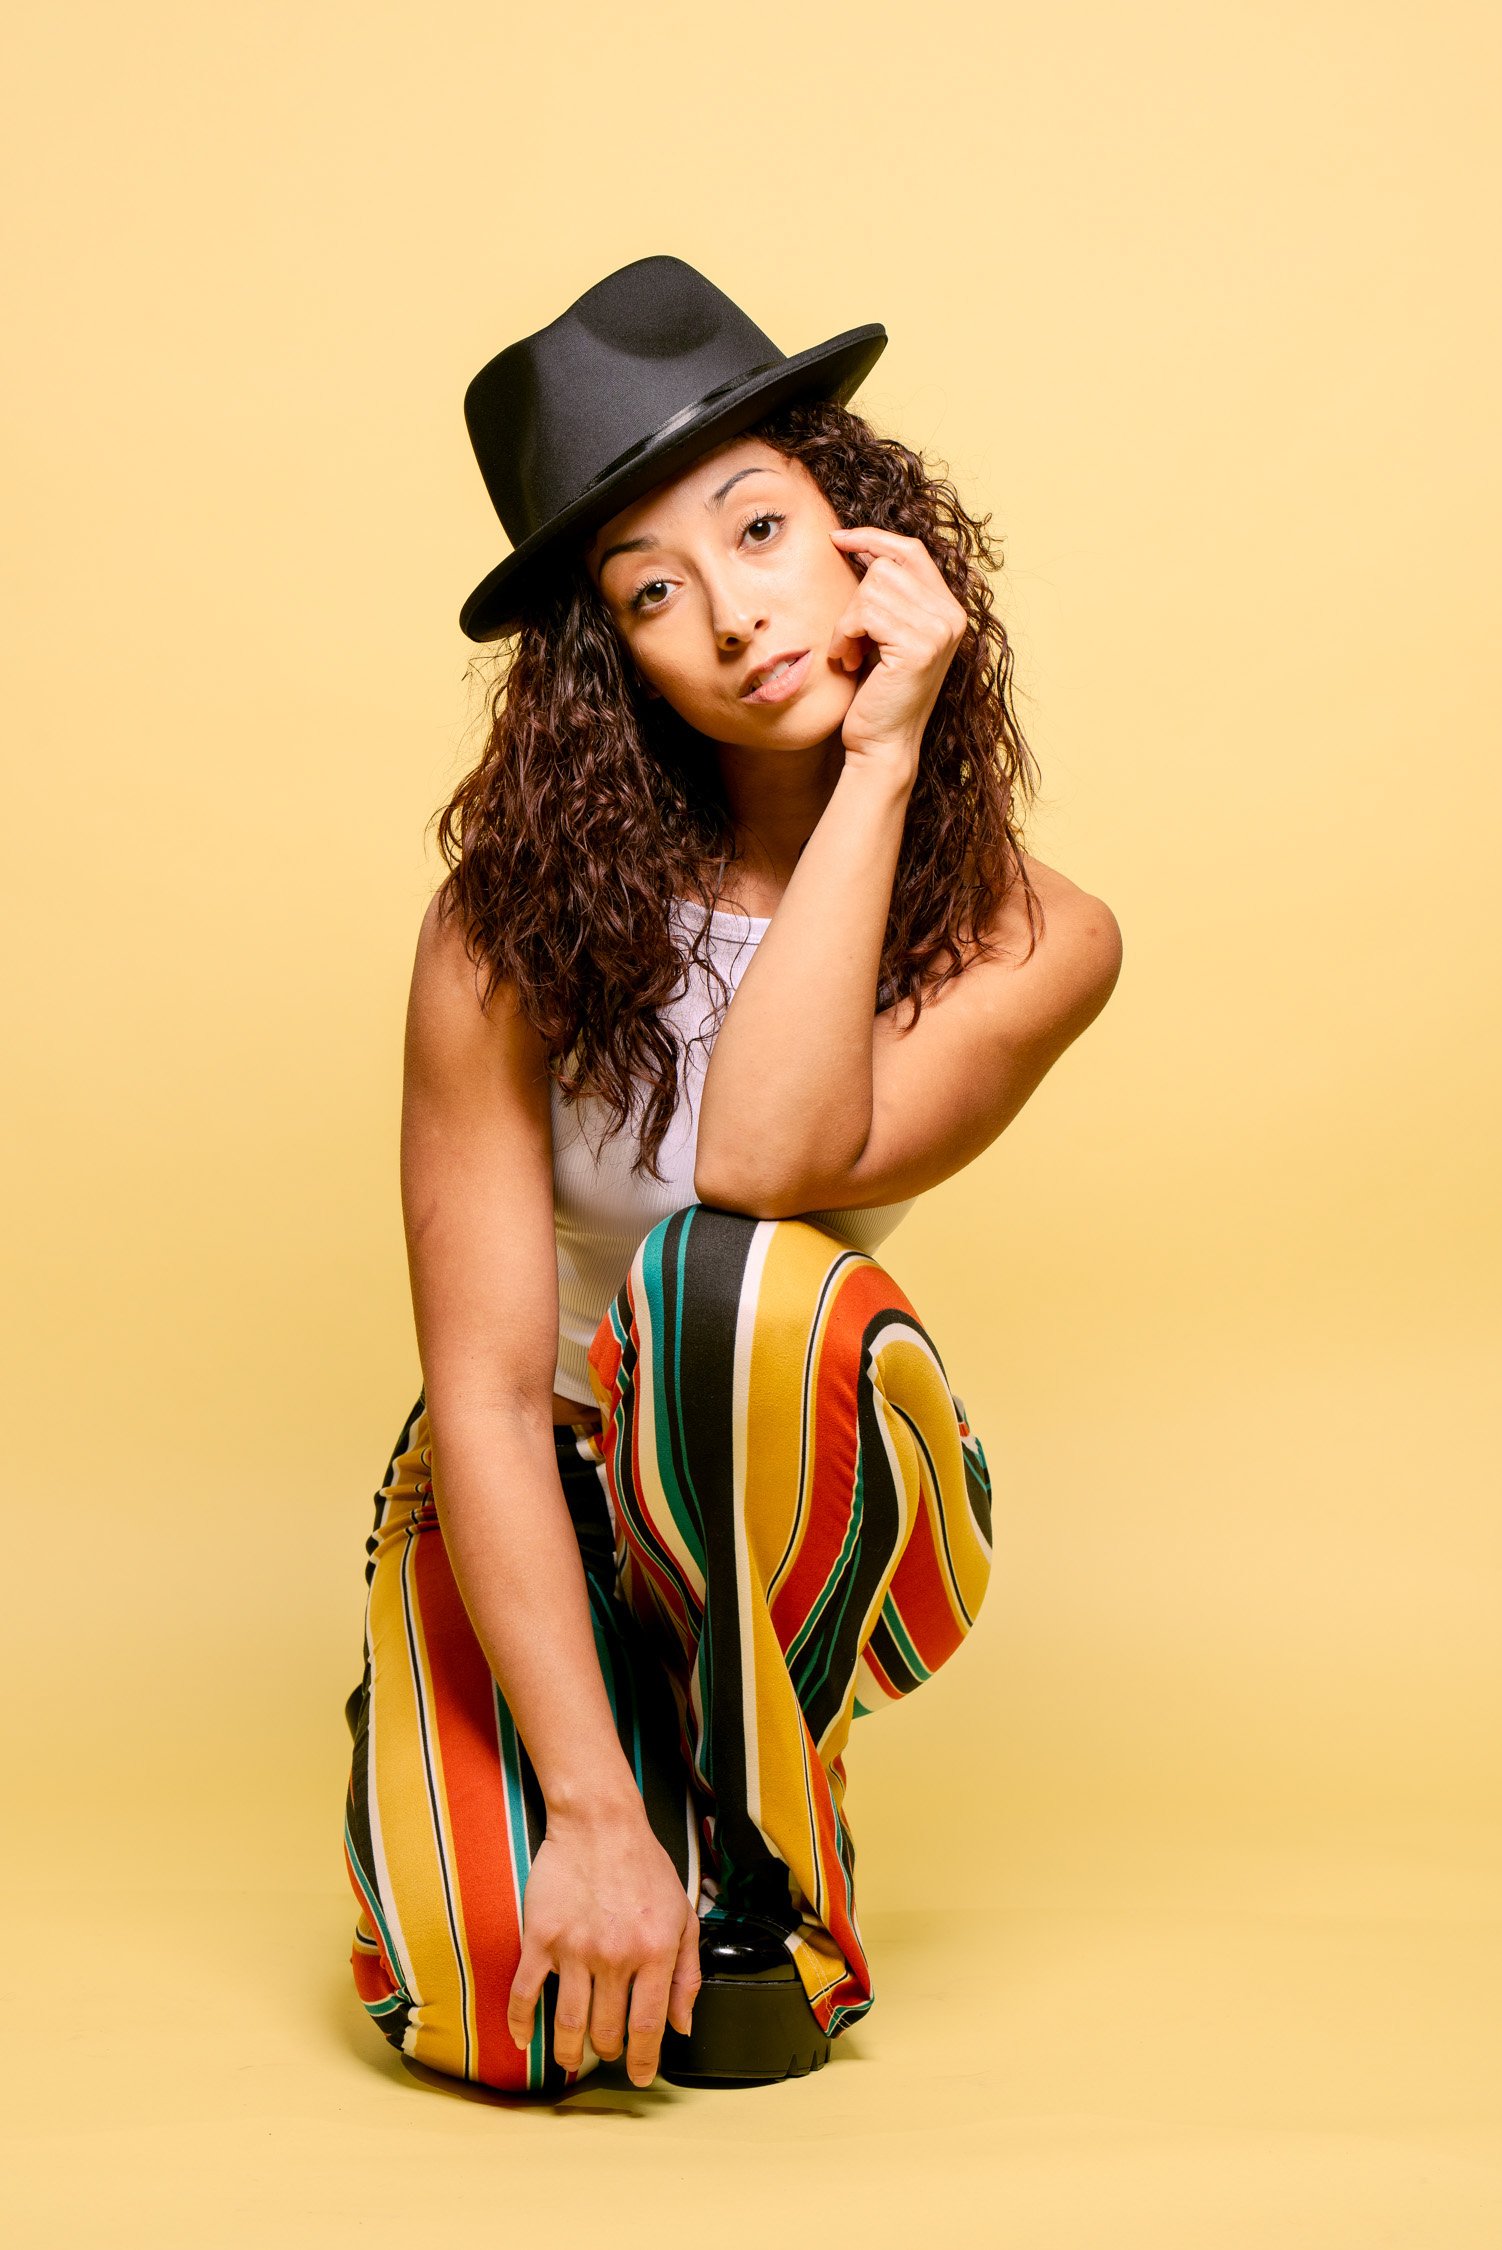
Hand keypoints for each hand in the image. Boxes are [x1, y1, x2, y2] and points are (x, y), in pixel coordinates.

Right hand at [507, 1802, 700, 2086]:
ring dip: (569, 2051)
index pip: (648, 2027)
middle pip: (607, 2031)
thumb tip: (682, 2026)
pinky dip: (521, 2023)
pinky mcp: (541, 1937)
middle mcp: (616, 1956)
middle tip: (607, 2052)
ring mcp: (575, 1949)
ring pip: (569, 2023)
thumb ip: (688, 1974)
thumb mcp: (683, 1915)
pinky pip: (525, 1993)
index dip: (643, 2061)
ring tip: (570, 2057)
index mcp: (655, 1952)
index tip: (639, 2077)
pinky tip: (523, 2039)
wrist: (600, 1822)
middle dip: (608, 2051)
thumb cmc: (645, 1865)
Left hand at [827, 525, 967, 779]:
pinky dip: (844, 636)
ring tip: (851, 653)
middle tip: (850, 639)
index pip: (912, 551)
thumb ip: (888, 596)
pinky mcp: (918, 647)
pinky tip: (848, 661)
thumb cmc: (876, 693)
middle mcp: (951, 617)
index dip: (874, 538)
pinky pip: (864, 614)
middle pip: (887, 566)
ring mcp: (938, 631)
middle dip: (855, 599)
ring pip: (872, 588)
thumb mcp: (885, 635)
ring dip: (847, 622)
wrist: (881, 745)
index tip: (838, 539)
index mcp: (948, 610)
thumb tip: (860, 545)